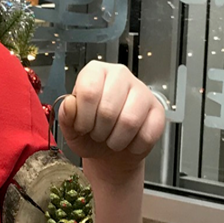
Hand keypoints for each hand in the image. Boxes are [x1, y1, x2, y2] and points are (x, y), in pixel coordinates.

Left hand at [57, 61, 165, 178]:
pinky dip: (133, 146)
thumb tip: (69, 104)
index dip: (83, 117)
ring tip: (112, 138)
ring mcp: (142, 90)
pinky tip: (128, 141)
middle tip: (98, 134)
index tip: (82, 126)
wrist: (110, 150)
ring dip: (116, 140)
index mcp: (95, 72)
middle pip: (108, 109)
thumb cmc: (89, 134)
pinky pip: (147, 134)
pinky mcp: (157, 110)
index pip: (88, 91)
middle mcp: (119, 75)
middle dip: (99, 131)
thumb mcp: (71, 128)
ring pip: (129, 121)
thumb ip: (66, 116)